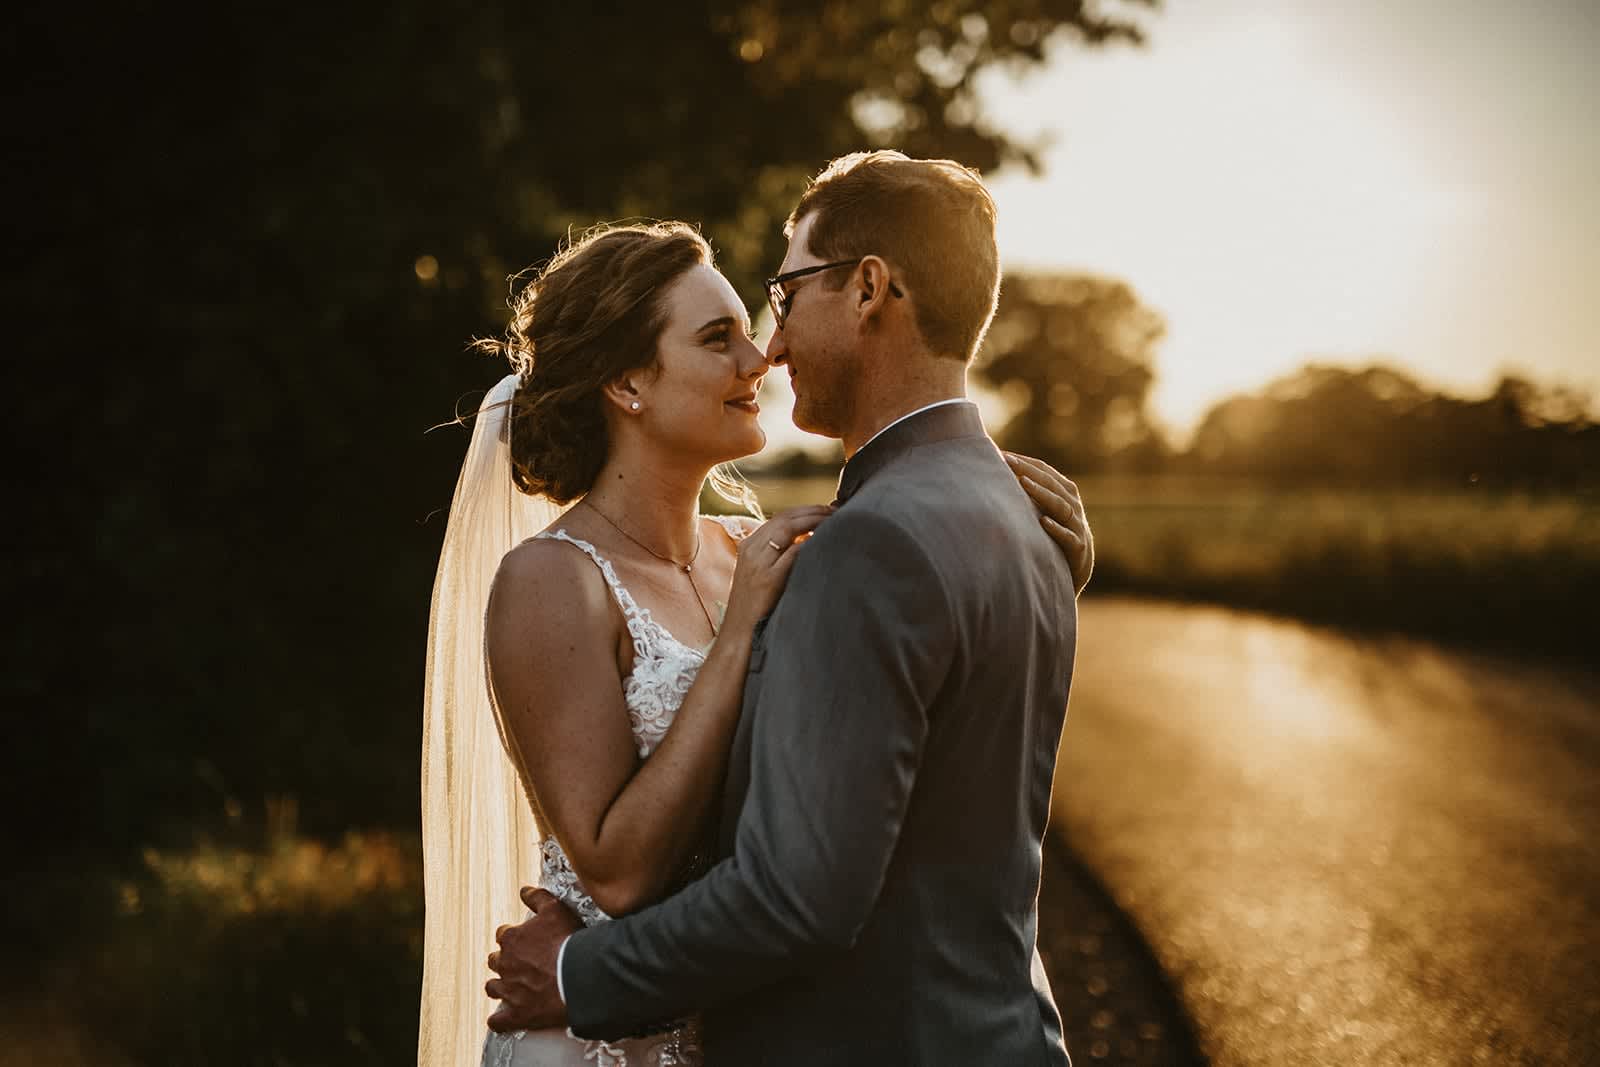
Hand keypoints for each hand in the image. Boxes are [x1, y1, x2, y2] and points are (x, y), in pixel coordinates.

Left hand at [485, 887, 583, 1032]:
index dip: (514, 937)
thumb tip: (524, 890)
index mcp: (511, 939)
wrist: (577, 977)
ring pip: (493, 988)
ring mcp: (509, 991)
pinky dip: (499, 1021)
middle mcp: (505, 964)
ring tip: (509, 987)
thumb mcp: (555, 909)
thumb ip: (537, 897)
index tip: (525, 940)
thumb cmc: (567, 942)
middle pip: (495, 961)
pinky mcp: (517, 1014)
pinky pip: (498, 1022)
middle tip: (520, 962)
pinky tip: (501, 1020)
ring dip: (499, 986)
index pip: (504, 935)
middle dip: (504, 960)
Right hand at [720, 506, 833, 632]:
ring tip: (832, 520)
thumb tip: (805, 539)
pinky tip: (823, 540)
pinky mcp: (768, 579)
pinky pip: (791, 553)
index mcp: (749, 544)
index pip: (779, 517)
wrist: (739, 629)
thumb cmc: (755, 603)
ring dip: (813, 521)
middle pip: (784, 518)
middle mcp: (751, 549)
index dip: (804, 510)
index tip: (824, 510)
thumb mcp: (760, 572)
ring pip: (787, 529)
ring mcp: (758, 563)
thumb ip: (776, 554)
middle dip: (812, 511)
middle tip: (834, 510)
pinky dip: (808, 543)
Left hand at [1004, 452, 1092, 596]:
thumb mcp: (1043, 511)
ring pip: (1061, 506)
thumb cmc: (1053, 534)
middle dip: (1029, 471)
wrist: (1077, 568)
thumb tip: (996, 473)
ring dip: (1042, 494)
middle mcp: (1073, 506)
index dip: (1025, 462)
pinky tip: (1042, 522)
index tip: (1003, 454)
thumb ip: (1028, 494)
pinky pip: (1068, 537)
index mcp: (1065, 493)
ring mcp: (1077, 526)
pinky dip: (1056, 529)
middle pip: (1052, 484)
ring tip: (1022, 483)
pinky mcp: (1078, 548)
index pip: (1045, 472)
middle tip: (1007, 461)